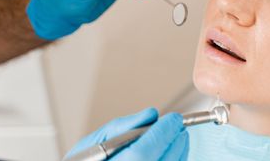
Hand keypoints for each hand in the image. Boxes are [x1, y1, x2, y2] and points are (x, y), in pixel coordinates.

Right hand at [65, 108, 188, 160]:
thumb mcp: (91, 144)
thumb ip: (121, 127)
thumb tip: (151, 114)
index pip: (142, 153)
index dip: (161, 133)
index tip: (172, 118)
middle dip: (173, 140)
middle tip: (177, 123)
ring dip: (179, 151)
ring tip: (178, 135)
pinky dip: (176, 160)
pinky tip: (174, 150)